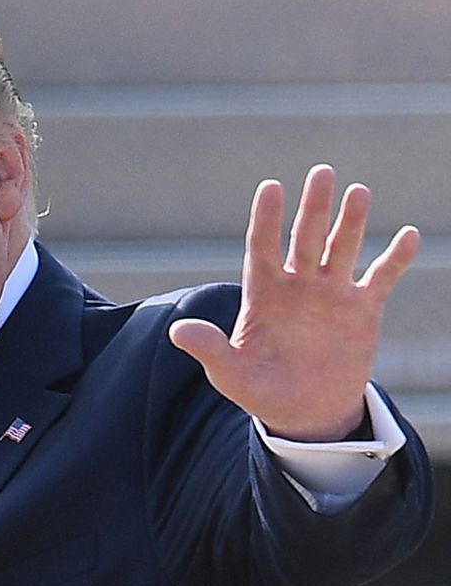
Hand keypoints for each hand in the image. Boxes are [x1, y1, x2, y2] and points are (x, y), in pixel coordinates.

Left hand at [168, 164, 420, 440]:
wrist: (304, 412)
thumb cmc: (260, 390)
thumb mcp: (229, 373)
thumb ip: (209, 350)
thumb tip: (176, 331)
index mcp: (263, 293)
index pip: (262, 246)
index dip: (267, 218)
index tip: (271, 187)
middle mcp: (297, 285)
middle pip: (305, 237)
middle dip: (313, 206)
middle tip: (321, 172)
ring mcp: (331, 294)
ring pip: (341, 248)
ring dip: (350, 221)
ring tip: (357, 192)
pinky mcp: (362, 309)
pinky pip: (381, 277)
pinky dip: (395, 258)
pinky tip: (408, 235)